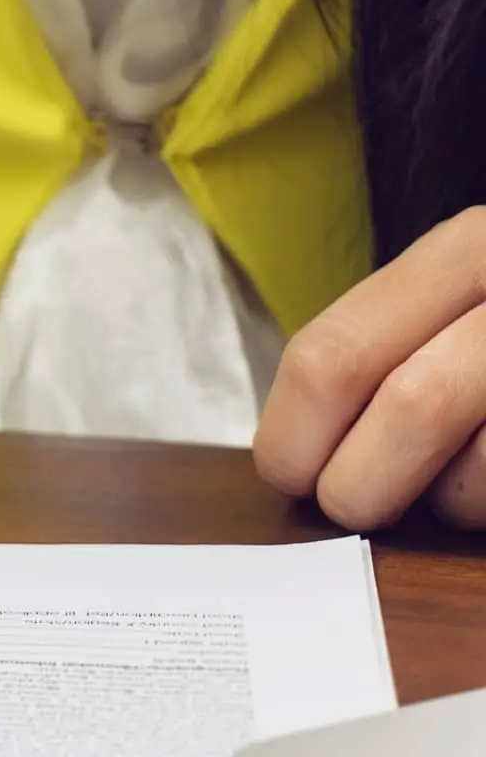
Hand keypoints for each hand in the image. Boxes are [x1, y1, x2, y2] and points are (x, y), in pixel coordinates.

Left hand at [255, 207, 485, 529]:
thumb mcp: (454, 309)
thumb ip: (379, 354)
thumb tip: (290, 452)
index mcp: (466, 250)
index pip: (334, 354)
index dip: (293, 435)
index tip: (291, 473)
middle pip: (410, 407)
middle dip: (358, 484)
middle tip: (353, 506)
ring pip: (479, 472)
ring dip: (449, 506)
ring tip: (456, 490)